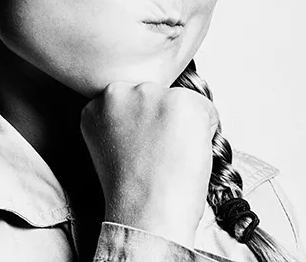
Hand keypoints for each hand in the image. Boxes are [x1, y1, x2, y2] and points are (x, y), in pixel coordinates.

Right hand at [80, 80, 218, 248]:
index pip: (133, 101)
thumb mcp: (109, 147)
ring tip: (169, 157)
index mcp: (97, 104)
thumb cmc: (131, 192)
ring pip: (181, 101)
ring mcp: (151, 94)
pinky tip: (186, 155)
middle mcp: (120, 91)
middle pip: (156, 96)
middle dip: (161, 121)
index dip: (143, 128)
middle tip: (156, 155)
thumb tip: (149, 113)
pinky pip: (207, 111)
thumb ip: (121, 122)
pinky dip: (205, 134)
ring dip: (182, 126)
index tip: (141, 150)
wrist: (146, 214)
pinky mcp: (182, 101)